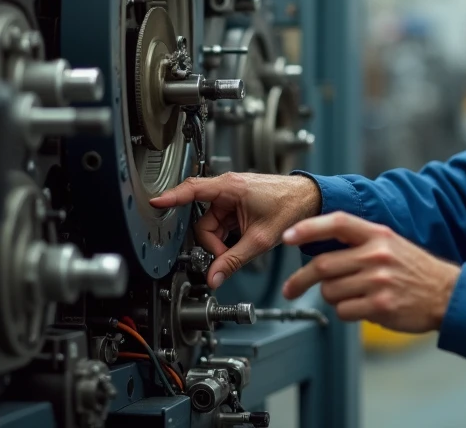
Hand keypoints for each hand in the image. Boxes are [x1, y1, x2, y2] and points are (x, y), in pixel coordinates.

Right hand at [150, 172, 320, 287]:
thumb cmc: (290, 206)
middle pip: (203, 223)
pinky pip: (222, 224)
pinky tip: (243, 240)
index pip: (192, 190)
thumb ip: (234, 260)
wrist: (310, 198)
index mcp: (230, 188)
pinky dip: (229, 236)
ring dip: (222, 241)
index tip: (155, 202)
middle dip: (213, 243)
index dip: (171, 198)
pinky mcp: (236, 204)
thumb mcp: (260, 239)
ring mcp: (232, 197)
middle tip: (229, 255)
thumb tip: (214, 277)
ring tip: (242, 246)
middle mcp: (228, 189)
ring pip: (212, 226)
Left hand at [281, 213, 460, 333]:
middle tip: (291, 288)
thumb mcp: (390, 243)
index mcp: (378, 235)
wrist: (446, 293)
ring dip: (331, 297)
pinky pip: (343, 311)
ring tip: (350, 295)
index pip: (338, 223)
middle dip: (301, 279)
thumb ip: (359, 242)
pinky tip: (362, 307)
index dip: (309, 228)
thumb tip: (319, 248)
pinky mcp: (380, 306)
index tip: (287, 237)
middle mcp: (377, 255)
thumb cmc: (414, 269)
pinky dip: (345, 311)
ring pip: (330, 291)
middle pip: (323, 265)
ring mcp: (379, 281)